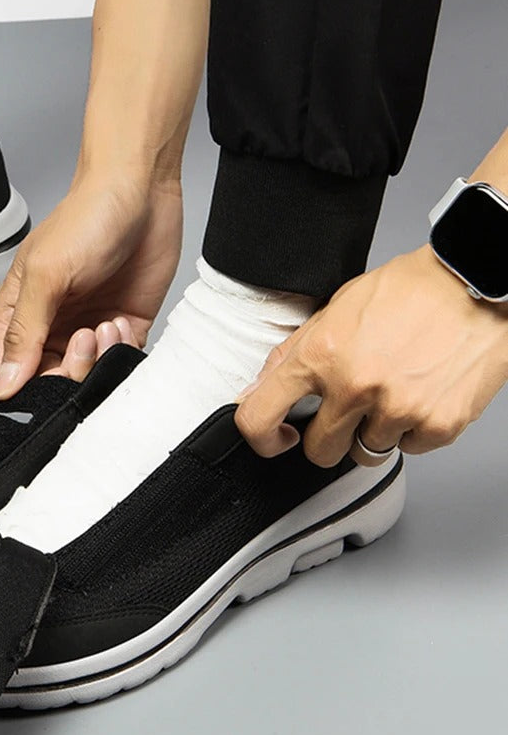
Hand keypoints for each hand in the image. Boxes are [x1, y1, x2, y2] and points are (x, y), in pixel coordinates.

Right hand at [0, 171, 181, 397]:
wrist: (142, 191)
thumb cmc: (87, 218)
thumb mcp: (47, 274)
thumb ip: (24, 332)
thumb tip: (3, 384)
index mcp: (20, 313)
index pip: (9, 371)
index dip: (25, 385)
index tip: (45, 377)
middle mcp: (52, 325)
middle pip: (50, 380)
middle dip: (69, 372)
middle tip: (83, 340)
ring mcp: (88, 327)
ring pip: (87, 377)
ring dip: (98, 359)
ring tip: (105, 325)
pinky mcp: (124, 327)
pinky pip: (120, 362)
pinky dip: (123, 351)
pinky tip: (122, 321)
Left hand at [235, 245, 507, 465]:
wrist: (475, 282)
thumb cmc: (408, 291)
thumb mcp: (334, 310)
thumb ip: (293, 354)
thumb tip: (259, 389)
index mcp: (320, 356)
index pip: (259, 418)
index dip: (261, 437)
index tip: (276, 438)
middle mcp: (354, 387)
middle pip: (319, 452)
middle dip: (328, 437)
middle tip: (346, 412)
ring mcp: (398, 410)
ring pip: (366, 451)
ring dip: (374, 431)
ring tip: (392, 391)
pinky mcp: (438, 425)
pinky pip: (409, 448)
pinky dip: (413, 429)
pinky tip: (421, 393)